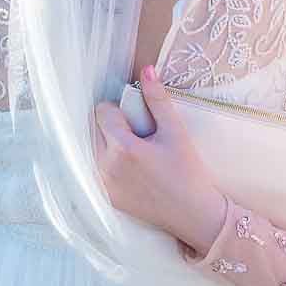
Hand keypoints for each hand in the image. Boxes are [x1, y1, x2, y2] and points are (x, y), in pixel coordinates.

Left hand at [91, 68, 229, 254]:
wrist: (195, 215)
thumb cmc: (189, 174)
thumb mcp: (176, 133)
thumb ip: (158, 100)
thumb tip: (146, 69)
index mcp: (123, 148)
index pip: (102, 112)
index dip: (119, 109)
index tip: (137, 118)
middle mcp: (105, 167)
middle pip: (92, 130)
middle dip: (110, 126)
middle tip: (136, 134)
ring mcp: (103, 185)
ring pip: (91, 149)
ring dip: (106, 144)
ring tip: (134, 150)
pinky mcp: (106, 198)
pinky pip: (95, 170)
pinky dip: (106, 163)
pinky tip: (130, 168)